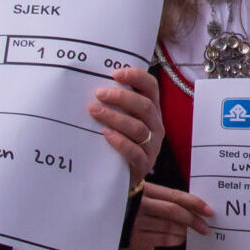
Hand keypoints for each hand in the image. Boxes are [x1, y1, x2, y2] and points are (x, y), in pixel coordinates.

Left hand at [90, 65, 161, 180]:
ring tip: (94, 111)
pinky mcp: (144, 164)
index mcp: (152, 110)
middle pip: (144, 106)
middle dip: (121, 97)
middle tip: (99, 94)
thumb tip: (93, 83)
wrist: (121, 176)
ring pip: (138, 128)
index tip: (115, 73)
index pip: (151, 87)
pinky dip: (120, 142)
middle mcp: (156, 125)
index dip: (136, 77)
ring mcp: (152, 146)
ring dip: (115, 117)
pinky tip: (105, 134)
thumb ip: (115, 104)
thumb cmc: (120, 141)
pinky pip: (135, 152)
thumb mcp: (122, 120)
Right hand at [129, 182, 212, 248]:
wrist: (98, 218)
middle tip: (205, 227)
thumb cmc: (123, 205)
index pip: (174, 195)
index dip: (194, 202)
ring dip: (184, 231)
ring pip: (169, 226)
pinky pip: (160, 239)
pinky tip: (179, 239)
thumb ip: (158, 197)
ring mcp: (136, 221)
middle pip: (174, 212)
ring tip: (191, 233)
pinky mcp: (133, 238)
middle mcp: (141, 204)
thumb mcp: (137, 193)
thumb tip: (186, 206)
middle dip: (194, 220)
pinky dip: (174, 240)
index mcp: (145, 190)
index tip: (208, 210)